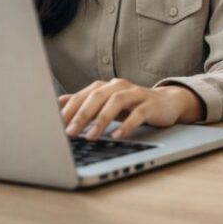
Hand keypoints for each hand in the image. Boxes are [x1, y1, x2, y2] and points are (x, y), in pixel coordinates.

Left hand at [58, 78, 202, 140]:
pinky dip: (127, 125)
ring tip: (91, 137)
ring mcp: (136, 94)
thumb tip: (59, 102)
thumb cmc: (133, 105)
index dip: (69, 109)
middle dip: (82, 114)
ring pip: (116, 101)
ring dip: (101, 119)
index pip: (84, 95)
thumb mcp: (107, 104)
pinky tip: (117, 136)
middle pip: (97, 96)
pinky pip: (138, 113)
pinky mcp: (151, 104)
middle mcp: (120, 86)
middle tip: (70, 133)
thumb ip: (85, 102)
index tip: (55, 125)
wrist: (167, 102)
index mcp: (106, 87)